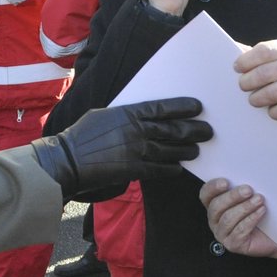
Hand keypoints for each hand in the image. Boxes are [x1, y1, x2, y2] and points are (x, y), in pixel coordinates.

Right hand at [32, 98, 211, 200]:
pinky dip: (171, 169)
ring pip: (170, 150)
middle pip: (172, 129)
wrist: (67, 160)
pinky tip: (179, 169)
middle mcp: (136, 130)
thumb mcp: (103, 115)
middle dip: (193, 130)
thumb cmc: (81, 136)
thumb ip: (125, 116)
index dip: (182, 108)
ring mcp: (136, 151)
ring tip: (197, 150)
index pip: (162, 108)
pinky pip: (159, 169)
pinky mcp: (134, 170)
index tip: (197, 107)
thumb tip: (141, 116)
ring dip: (186, 150)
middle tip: (208, 131)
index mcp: (128, 113)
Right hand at [200, 178, 276, 258]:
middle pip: (216, 206)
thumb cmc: (260, 212)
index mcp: (215, 205)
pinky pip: (239, 230)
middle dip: (232, 196)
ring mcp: (222, 234)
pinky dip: (251, 218)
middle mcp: (215, 220)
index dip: (212, 188)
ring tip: (259, 200)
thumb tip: (247, 176)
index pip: (206, 195)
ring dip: (245, 207)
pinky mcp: (233, 244)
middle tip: (248, 190)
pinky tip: (261, 211)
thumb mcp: (250, 197)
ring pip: (228, 218)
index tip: (225, 182)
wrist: (275, 235)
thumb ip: (243, 188)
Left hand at [234, 40, 276, 119]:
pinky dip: (273, 112)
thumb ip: (262, 54)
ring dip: (257, 99)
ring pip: (272, 94)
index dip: (246, 61)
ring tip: (254, 100)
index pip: (264, 51)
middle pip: (264, 74)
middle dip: (248, 82)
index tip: (237, 68)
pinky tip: (272, 109)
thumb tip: (233, 49)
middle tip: (243, 86)